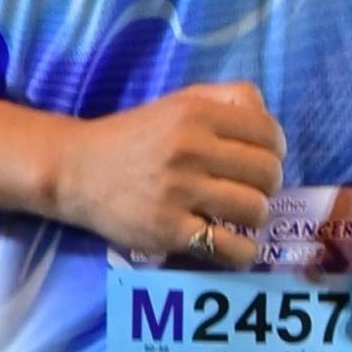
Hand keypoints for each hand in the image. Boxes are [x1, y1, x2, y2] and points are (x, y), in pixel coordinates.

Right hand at [52, 81, 283, 261]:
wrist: (76, 170)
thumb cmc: (134, 136)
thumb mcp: (179, 101)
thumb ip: (227, 99)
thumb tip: (268, 119)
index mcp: (196, 114)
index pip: (269, 134)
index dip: (275, 150)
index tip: (259, 160)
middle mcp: (190, 149)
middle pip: (268, 174)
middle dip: (266, 186)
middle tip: (247, 190)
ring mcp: (180, 192)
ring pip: (255, 211)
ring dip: (253, 217)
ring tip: (234, 216)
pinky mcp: (169, 231)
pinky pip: (231, 249)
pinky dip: (240, 252)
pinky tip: (229, 244)